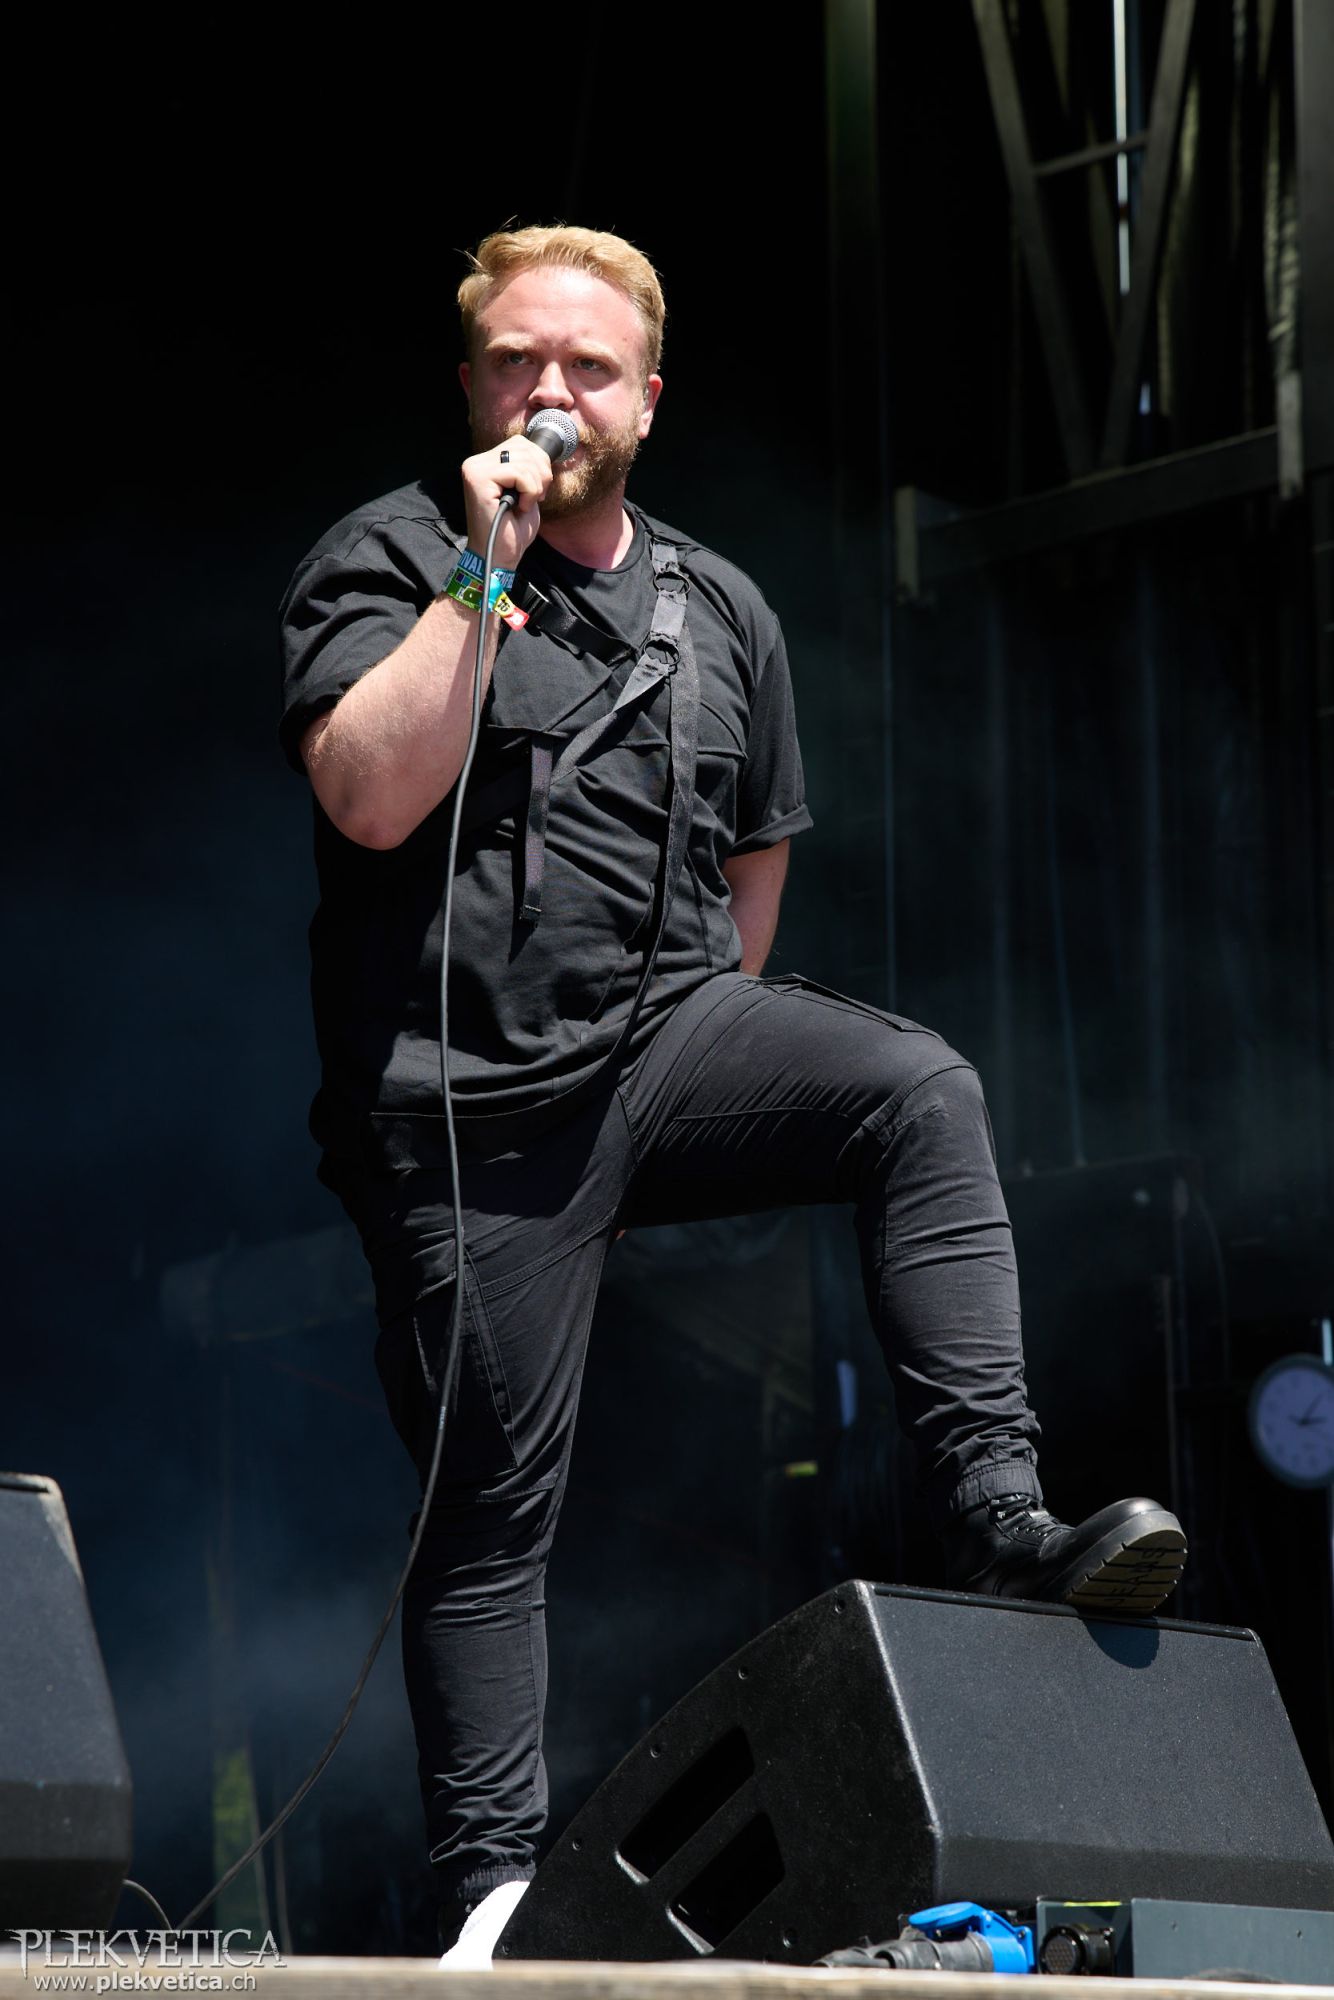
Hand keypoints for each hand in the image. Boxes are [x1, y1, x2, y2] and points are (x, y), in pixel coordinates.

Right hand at [461, 436, 552, 570]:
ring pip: (524, 460)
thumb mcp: (525, 491)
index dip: (539, 464)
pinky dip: (529, 492)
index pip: (521, 443)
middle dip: (541, 474)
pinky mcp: (478, 479)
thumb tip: (541, 452)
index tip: (536, 490)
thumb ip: (528, 468)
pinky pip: (519, 473)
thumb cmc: (513, 529)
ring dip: (535, 487)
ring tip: (524, 505)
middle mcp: (476, 462)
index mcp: (486, 463)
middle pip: (524, 447)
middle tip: (533, 499)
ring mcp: (474, 469)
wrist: (500, 557)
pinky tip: (519, 507)